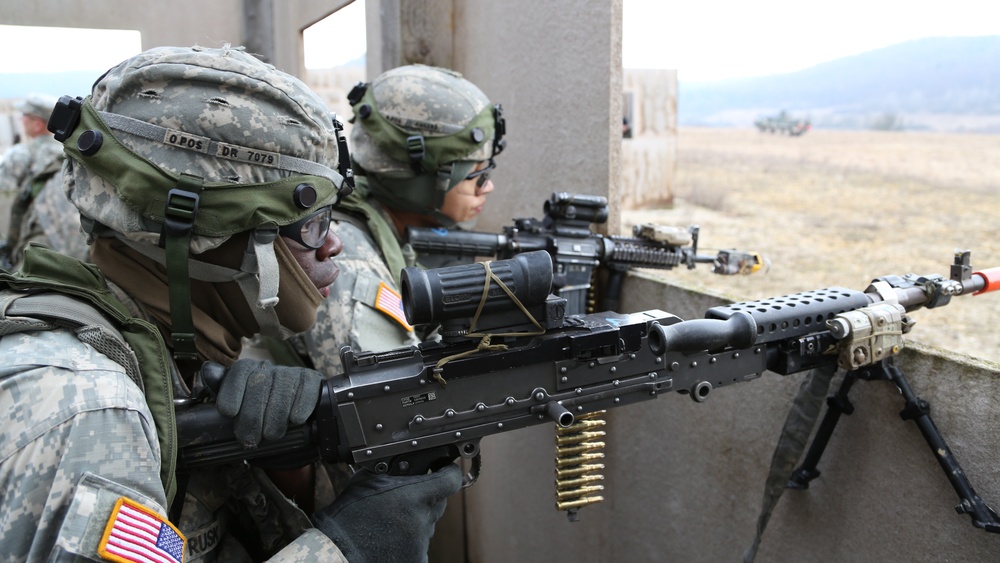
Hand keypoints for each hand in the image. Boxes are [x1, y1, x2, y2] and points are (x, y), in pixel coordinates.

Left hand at [215, 359, 321, 447]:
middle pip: (259, 384)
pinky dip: (299, 407)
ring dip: (276, 417)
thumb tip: (207, 371)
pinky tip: (294, 420)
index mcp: (248, 371)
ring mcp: (292, 372)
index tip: (228, 413)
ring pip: (283, 390)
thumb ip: (223, 393)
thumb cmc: (261, 415)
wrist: (294, 418)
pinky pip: (306, 390)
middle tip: (250, 439)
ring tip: (271, 436)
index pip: (239, 372)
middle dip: (252, 415)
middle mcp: (269, 368)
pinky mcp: (312, 380)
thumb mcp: (240, 408)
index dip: (232, 391)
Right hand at [312, 464, 462, 562]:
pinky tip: (392, 538)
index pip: (450, 480)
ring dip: (417, 520)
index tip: (446, 469)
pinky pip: (421, 545)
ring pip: (428, 524)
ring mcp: (420, 542)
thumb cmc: (350, 514)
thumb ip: (394, 470)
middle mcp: (422, 520)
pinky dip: (411, 541)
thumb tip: (408, 462)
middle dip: (428, 497)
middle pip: (438, 503)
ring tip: (392, 521)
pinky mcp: (416, 559)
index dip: (448, 472)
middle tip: (407, 497)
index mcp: (414, 497)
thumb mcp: (369, 479)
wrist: (338, 549)